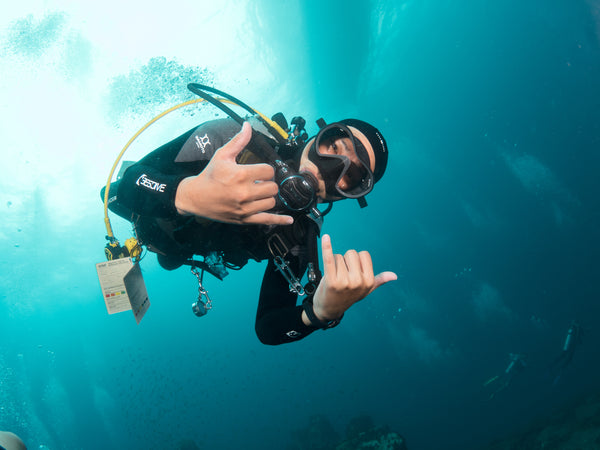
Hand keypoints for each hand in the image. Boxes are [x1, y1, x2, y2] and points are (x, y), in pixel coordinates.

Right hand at [174, 122, 293, 224]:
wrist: (195, 197)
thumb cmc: (210, 175)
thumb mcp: (222, 155)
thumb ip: (238, 141)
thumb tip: (248, 125)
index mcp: (240, 175)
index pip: (269, 171)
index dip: (266, 170)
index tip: (259, 171)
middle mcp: (244, 192)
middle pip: (273, 187)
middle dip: (268, 183)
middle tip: (259, 182)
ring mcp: (245, 208)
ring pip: (271, 202)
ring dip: (268, 196)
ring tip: (259, 193)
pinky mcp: (244, 219)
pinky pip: (266, 220)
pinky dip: (279, 220)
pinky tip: (288, 220)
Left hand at [309, 234, 396, 321]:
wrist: (329, 310)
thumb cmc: (347, 297)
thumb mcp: (365, 290)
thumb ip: (378, 281)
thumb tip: (394, 276)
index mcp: (369, 281)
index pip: (363, 254)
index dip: (356, 260)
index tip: (352, 271)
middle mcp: (358, 281)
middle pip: (351, 253)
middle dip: (345, 261)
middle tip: (341, 275)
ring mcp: (344, 282)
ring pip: (338, 256)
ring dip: (334, 264)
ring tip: (334, 277)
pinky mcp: (330, 280)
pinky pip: (329, 259)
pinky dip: (327, 247)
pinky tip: (326, 238)